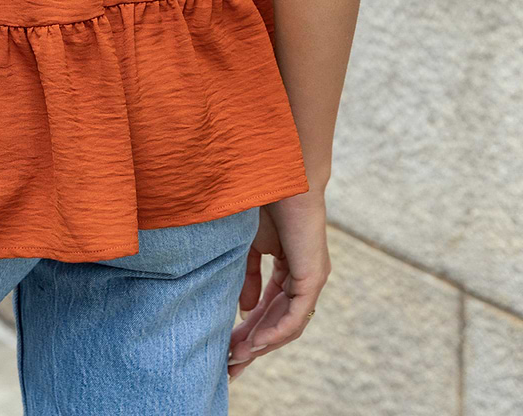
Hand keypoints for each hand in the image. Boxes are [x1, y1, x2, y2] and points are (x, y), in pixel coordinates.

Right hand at [227, 187, 330, 380]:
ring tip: (237, 358)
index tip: (226, 347)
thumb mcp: (250, 245)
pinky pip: (296, 316)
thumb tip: (245, 308)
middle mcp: (304, 278)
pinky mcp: (313, 276)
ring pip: (287, 325)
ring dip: (261, 344)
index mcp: (290, 268)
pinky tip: (255, 344)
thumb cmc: (263, 199)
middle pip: (278, 322)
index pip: (269, 308)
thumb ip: (248, 276)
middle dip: (252, 345)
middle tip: (230, 366)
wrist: (279, 173)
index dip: (248, 328)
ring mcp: (311, 279)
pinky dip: (275, 332)